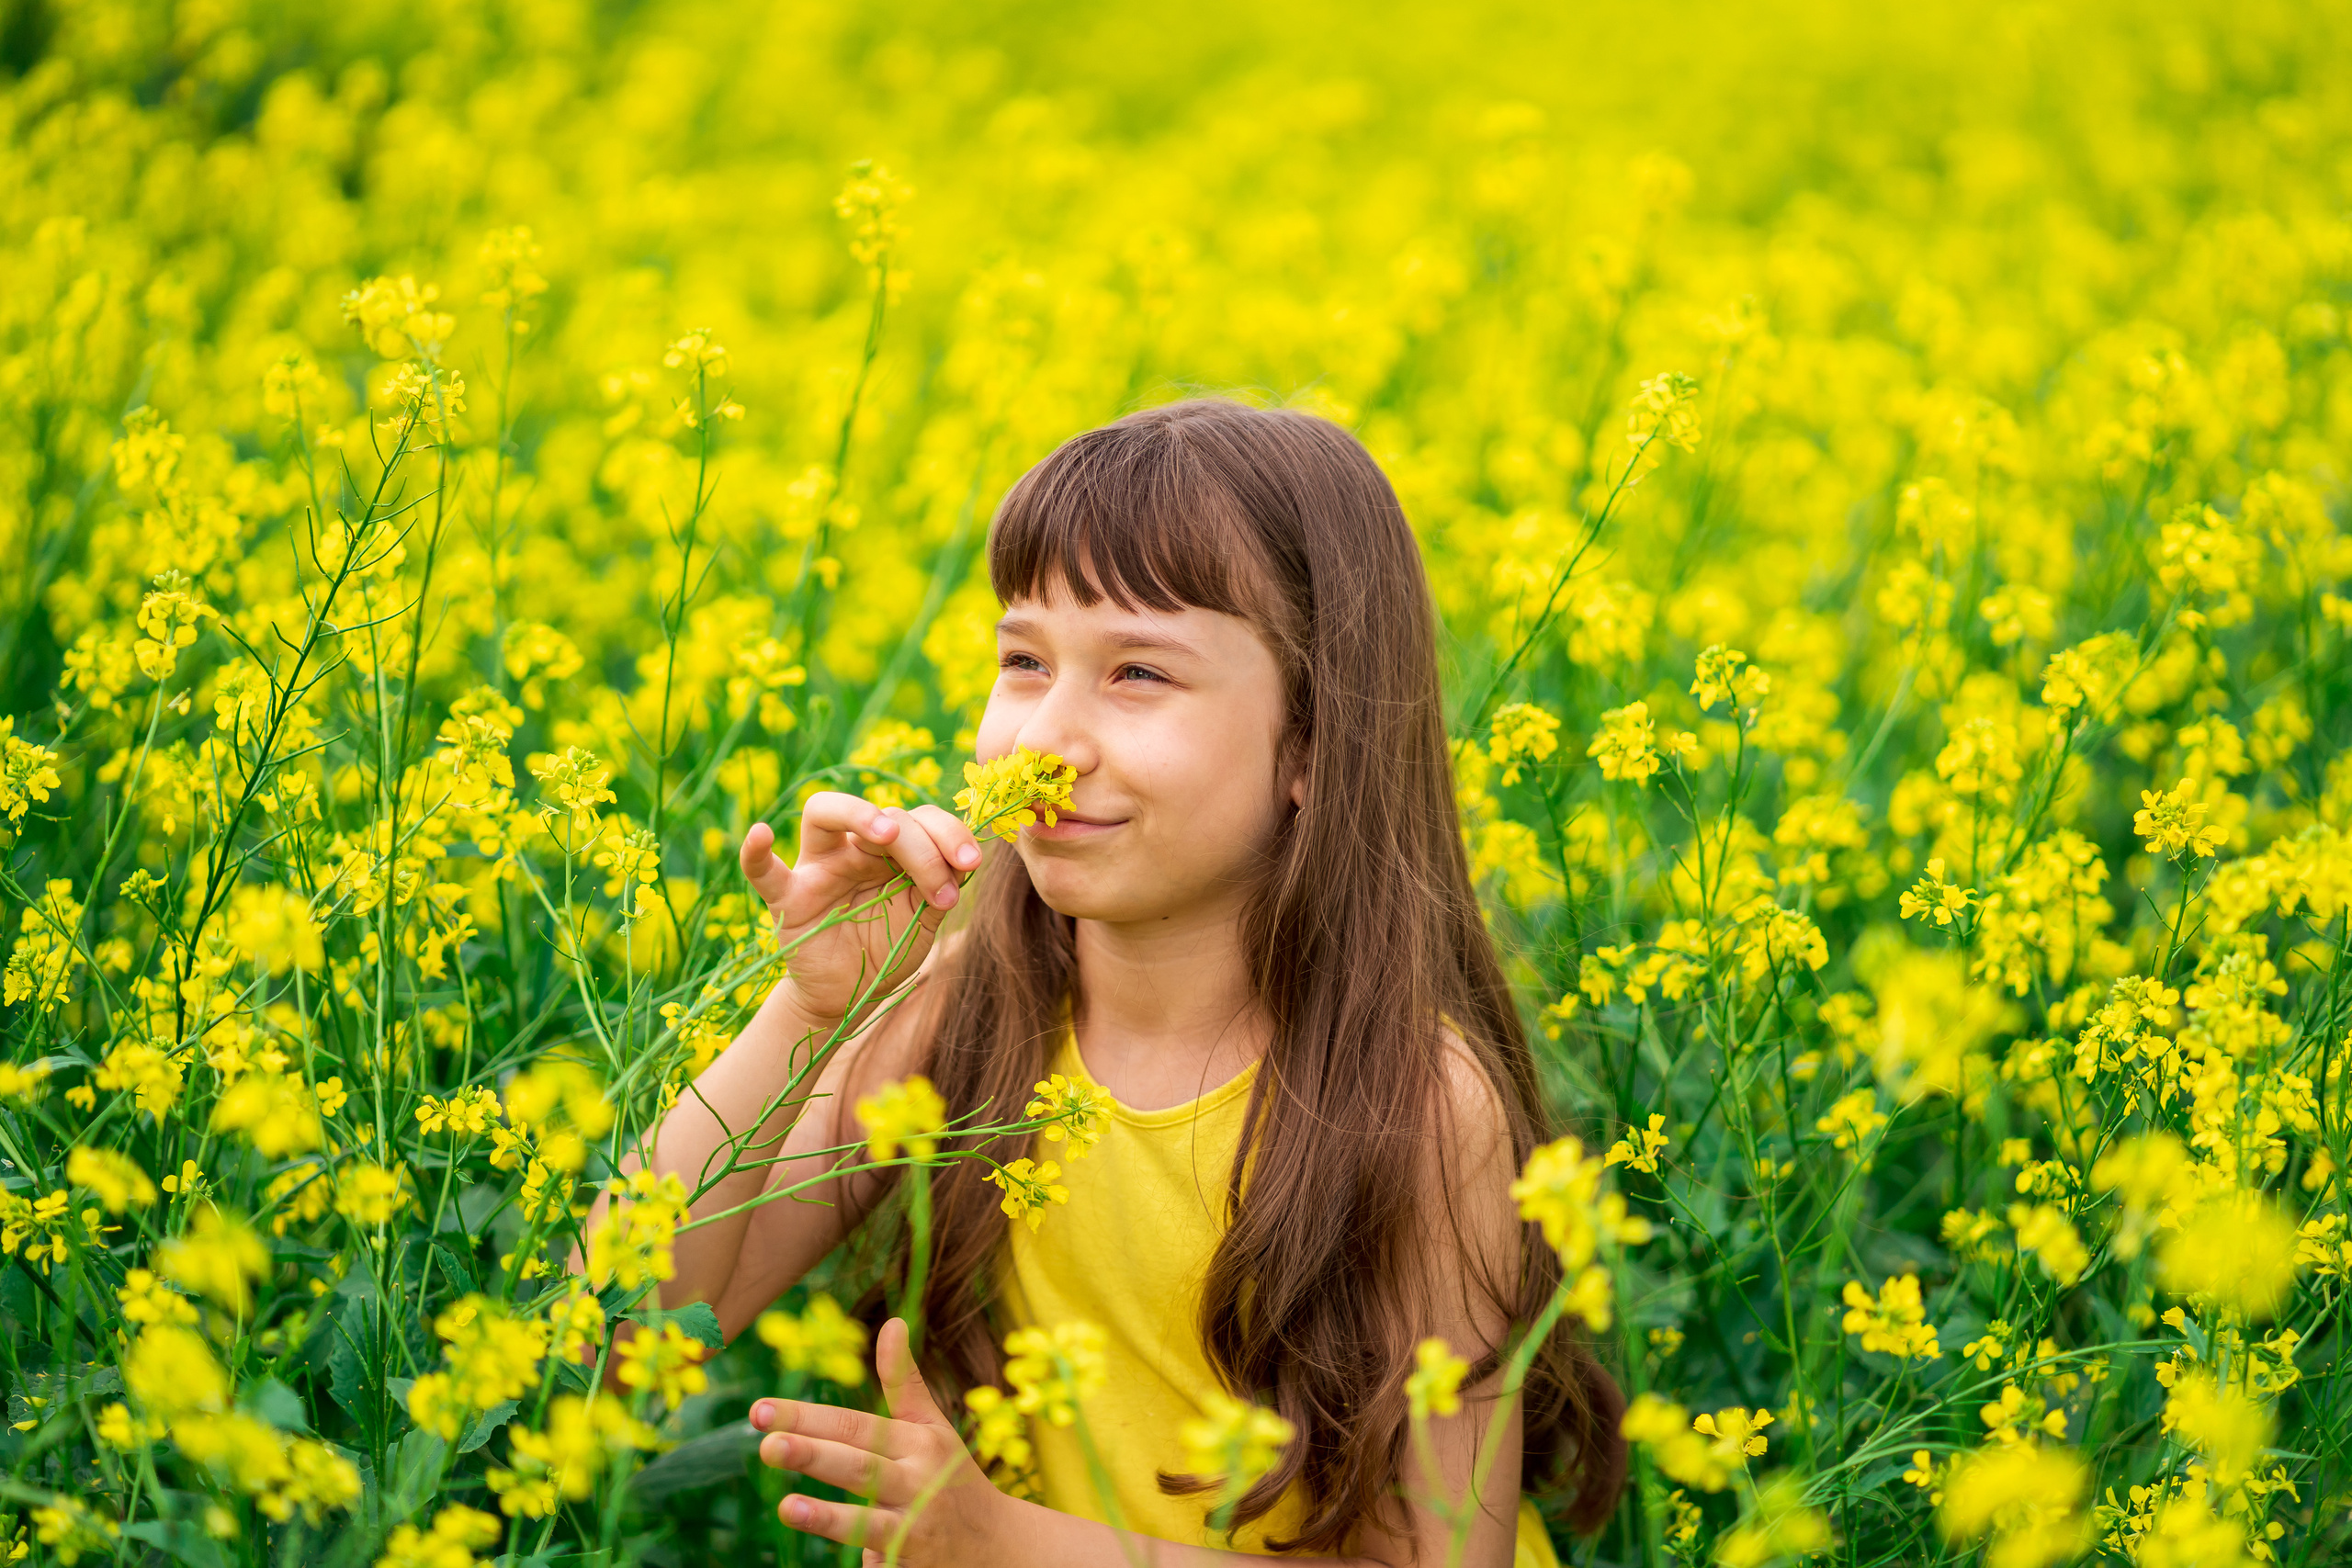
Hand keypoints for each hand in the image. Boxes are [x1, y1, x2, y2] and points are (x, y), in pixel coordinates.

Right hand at [741, 796, 981, 1027]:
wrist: (852, 994)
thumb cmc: (887, 948)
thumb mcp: (923, 920)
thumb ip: (941, 887)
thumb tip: (966, 861)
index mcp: (891, 850)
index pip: (919, 818)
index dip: (949, 833)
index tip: (971, 863)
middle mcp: (854, 848)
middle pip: (884, 815)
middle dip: (922, 842)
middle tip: (944, 879)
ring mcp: (818, 868)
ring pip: (825, 814)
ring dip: (858, 814)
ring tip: (886, 832)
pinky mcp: (787, 899)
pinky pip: (763, 871)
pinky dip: (755, 853)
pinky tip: (760, 835)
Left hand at [754, 1318, 1011, 1565]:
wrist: (998, 1546)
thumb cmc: (952, 1478)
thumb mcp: (934, 1428)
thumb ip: (905, 1381)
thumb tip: (892, 1322)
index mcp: (918, 1444)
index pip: (856, 1426)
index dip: (809, 1418)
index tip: (761, 1410)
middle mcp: (917, 1484)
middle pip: (860, 1467)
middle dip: (814, 1454)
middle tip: (767, 1444)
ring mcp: (915, 1531)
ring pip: (867, 1524)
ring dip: (827, 1517)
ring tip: (787, 1507)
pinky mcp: (910, 1566)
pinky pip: (880, 1563)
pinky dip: (865, 1562)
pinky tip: (830, 1558)